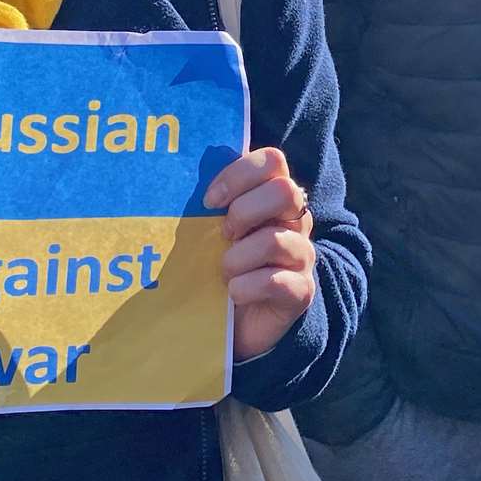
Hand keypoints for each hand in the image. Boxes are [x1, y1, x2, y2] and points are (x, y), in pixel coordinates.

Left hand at [204, 147, 315, 361]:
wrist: (236, 320)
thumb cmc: (220, 262)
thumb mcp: (213, 228)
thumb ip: (211, 202)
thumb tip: (177, 179)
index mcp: (274, 196)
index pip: (273, 160)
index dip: (239, 174)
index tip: (209, 200)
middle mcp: (296, 220)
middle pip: (285, 191)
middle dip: (244, 211)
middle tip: (223, 234)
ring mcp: (302, 255)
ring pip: (276, 240)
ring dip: (238, 257)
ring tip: (225, 270)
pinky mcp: (301, 291)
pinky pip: (276, 281)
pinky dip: (246, 287)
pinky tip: (234, 293)